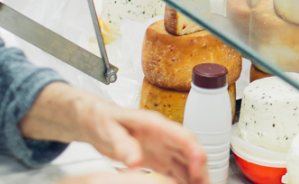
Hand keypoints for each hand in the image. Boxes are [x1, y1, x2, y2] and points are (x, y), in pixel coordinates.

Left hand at [75, 101, 207, 183]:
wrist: (96, 121)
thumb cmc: (103, 120)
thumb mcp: (109, 131)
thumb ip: (123, 145)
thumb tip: (135, 161)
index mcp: (156, 125)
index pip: (183, 136)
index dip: (195, 151)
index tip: (199, 167)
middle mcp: (165, 136)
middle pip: (191, 152)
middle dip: (201, 169)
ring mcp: (163, 148)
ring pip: (186, 163)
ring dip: (195, 177)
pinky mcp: (158, 159)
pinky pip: (176, 171)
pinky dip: (183, 180)